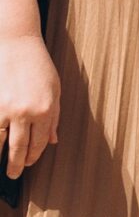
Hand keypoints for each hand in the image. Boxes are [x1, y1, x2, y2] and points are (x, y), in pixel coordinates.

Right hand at [0, 31, 60, 177]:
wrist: (16, 42)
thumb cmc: (37, 65)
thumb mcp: (55, 89)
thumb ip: (54, 117)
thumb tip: (53, 141)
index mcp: (44, 110)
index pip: (39, 143)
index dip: (33, 156)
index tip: (28, 164)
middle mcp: (25, 112)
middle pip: (19, 148)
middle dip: (16, 165)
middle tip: (13, 174)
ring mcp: (5, 108)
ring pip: (0, 142)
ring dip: (0, 156)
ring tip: (1, 165)